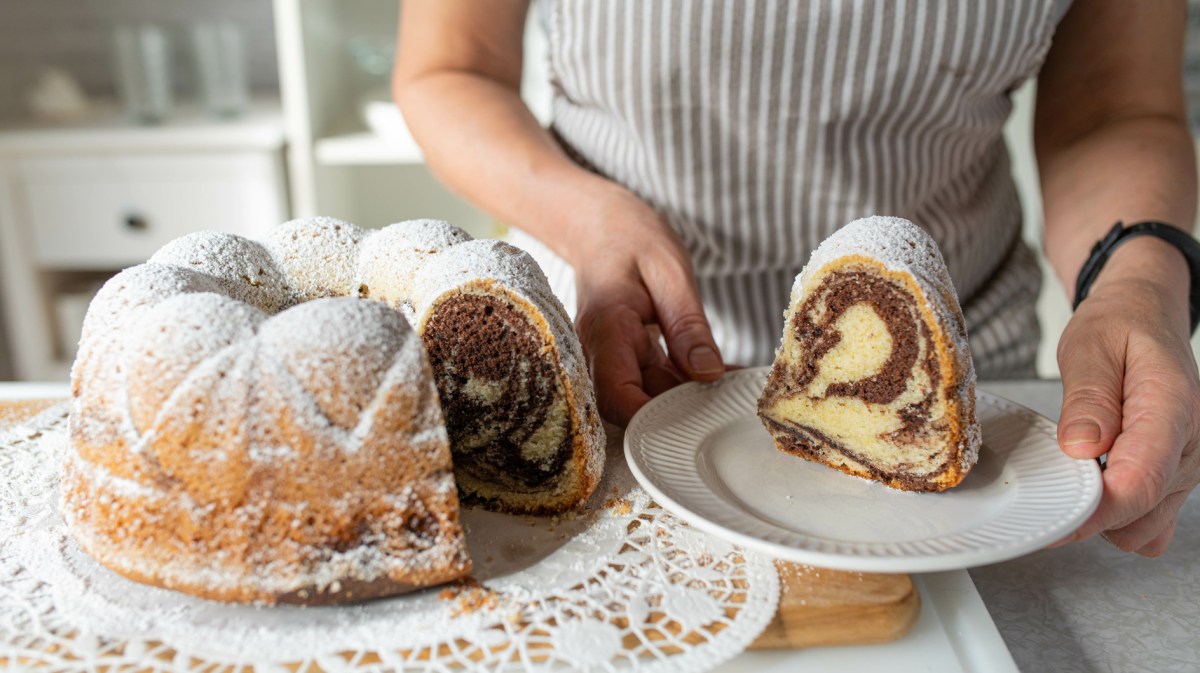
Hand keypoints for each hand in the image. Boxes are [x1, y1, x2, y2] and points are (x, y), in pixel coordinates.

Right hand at [567, 186, 723, 425]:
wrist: (597, 224)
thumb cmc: (628, 237)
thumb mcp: (669, 271)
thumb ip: (688, 325)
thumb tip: (709, 373)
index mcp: (606, 331)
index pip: (617, 396)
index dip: (651, 418)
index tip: (696, 418)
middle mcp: (602, 353)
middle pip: (635, 405)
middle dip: (682, 412)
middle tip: (730, 401)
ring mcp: (614, 357)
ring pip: (650, 397)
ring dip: (691, 397)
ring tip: (734, 385)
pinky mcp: (629, 356)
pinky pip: (659, 379)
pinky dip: (689, 380)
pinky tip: (724, 372)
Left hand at [1054, 240, 1199, 555]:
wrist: (1144, 316)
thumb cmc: (1118, 327)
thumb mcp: (1090, 346)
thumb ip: (1087, 399)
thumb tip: (1082, 448)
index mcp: (1173, 409)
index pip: (1139, 483)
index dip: (1091, 511)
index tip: (1049, 518)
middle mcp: (1191, 446)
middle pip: (1139, 514)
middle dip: (1088, 514)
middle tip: (1046, 486)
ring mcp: (1186, 467)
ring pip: (1142, 528)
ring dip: (1103, 517)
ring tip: (1071, 475)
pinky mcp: (1174, 479)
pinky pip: (1149, 525)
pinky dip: (1117, 518)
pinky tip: (1093, 486)